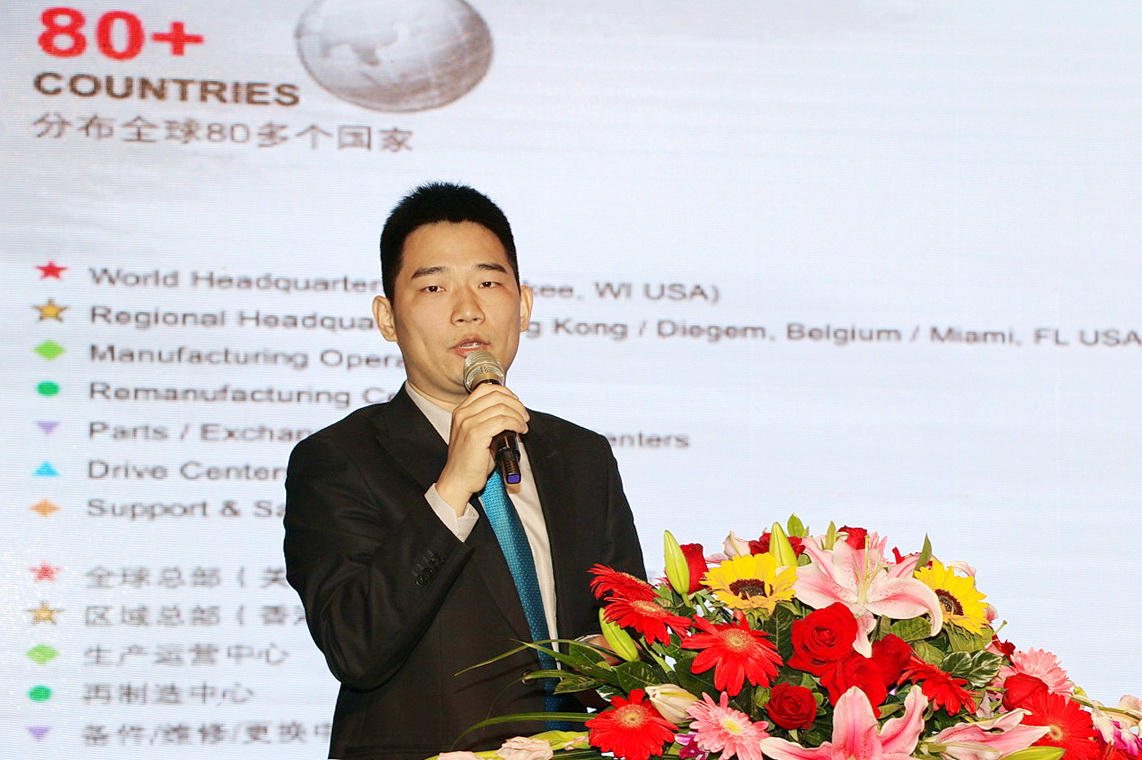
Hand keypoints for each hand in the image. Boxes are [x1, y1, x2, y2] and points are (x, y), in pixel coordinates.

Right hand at [435, 383, 528, 514]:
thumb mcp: (475, 433)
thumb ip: (487, 419)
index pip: (486, 388)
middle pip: (496, 395)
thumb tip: (512, 412)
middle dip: (516, 404)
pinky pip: (502, 421)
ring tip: (522, 426)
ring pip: (502, 407)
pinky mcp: (476, 434)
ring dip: (518, 415)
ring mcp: (468, 423)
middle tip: (524, 416)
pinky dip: (515, 424)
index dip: (506, 393)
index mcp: (462, 411)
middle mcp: (463, 414)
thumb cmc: (469, 460)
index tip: (516, 403)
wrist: (458, 480)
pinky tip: (519, 430)